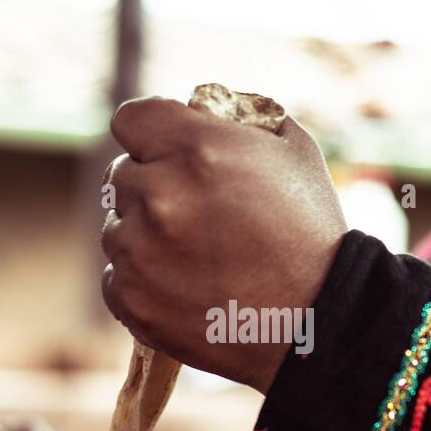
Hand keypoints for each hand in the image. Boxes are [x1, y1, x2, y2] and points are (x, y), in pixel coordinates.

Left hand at [100, 97, 347, 393]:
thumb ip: (242, 117)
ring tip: (196, 257)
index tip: (165, 151)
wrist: (315, 322)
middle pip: (123, 175)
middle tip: (196, 215)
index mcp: (195, 148)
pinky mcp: (132, 297)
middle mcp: (159, 194)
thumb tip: (205, 108)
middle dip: (154, 187)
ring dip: (145, 236)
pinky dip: (141, 281)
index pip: (130, 119)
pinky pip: (115, 276)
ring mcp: (139, 249)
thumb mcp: (293, 151)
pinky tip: (183, 287)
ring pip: (117, 228)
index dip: (150, 134)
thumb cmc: (311, 234)